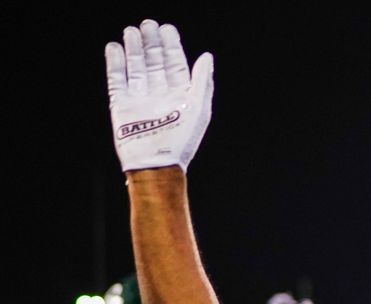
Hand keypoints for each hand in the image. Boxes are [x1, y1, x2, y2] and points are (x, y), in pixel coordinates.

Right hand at [105, 20, 213, 171]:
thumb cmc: (182, 140)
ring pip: (136, 68)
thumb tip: (207, 56)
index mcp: (181, 96)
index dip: (172, 47)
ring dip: (134, 49)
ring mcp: (140, 100)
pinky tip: (115, 48)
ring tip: (131, 31)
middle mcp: (160, 95)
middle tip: (147, 24)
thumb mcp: (198, 108)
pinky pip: (117, 81)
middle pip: (155, 63)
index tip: (166, 29)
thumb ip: (202, 81)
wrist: (156, 164)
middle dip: (152, 43)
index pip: (176, 65)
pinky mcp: (122, 106)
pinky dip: (115, 64)